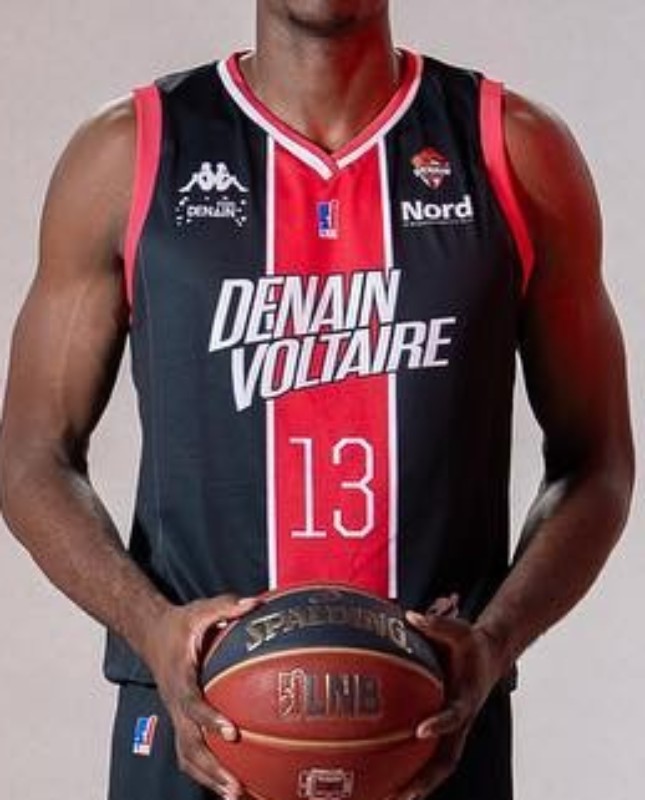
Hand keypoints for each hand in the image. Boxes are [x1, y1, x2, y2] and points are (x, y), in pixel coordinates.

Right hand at [143, 594, 260, 797]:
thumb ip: (227, 606)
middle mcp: (176, 703)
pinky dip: (207, 772)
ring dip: (209, 778)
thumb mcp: (200, 610)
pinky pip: (190, 752)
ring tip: (237, 796)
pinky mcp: (180, 722)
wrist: (150, 633)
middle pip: (189, 745)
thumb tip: (256, 603)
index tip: (232, 733)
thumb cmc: (179, 624)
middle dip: (211, 769)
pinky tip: (231, 783)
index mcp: (180, 678)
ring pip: (187, 756)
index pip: (193, 704)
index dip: (210, 720)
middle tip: (237, 786)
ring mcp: (176, 716)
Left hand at [391, 611, 504, 799]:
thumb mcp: (458, 629)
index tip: (420, 730)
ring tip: (385, 799)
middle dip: (426, 780)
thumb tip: (409, 615)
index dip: (440, 724)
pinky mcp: (444, 732)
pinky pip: (426, 756)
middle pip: (446, 759)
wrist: (488, 656)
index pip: (455, 715)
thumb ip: (435, 625)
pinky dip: (409, 770)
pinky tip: (383, 779)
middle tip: (401, 795)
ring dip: (416, 786)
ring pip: (437, 767)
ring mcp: (453, 730)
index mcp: (466, 697)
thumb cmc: (470, 643)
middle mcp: (461, 721)